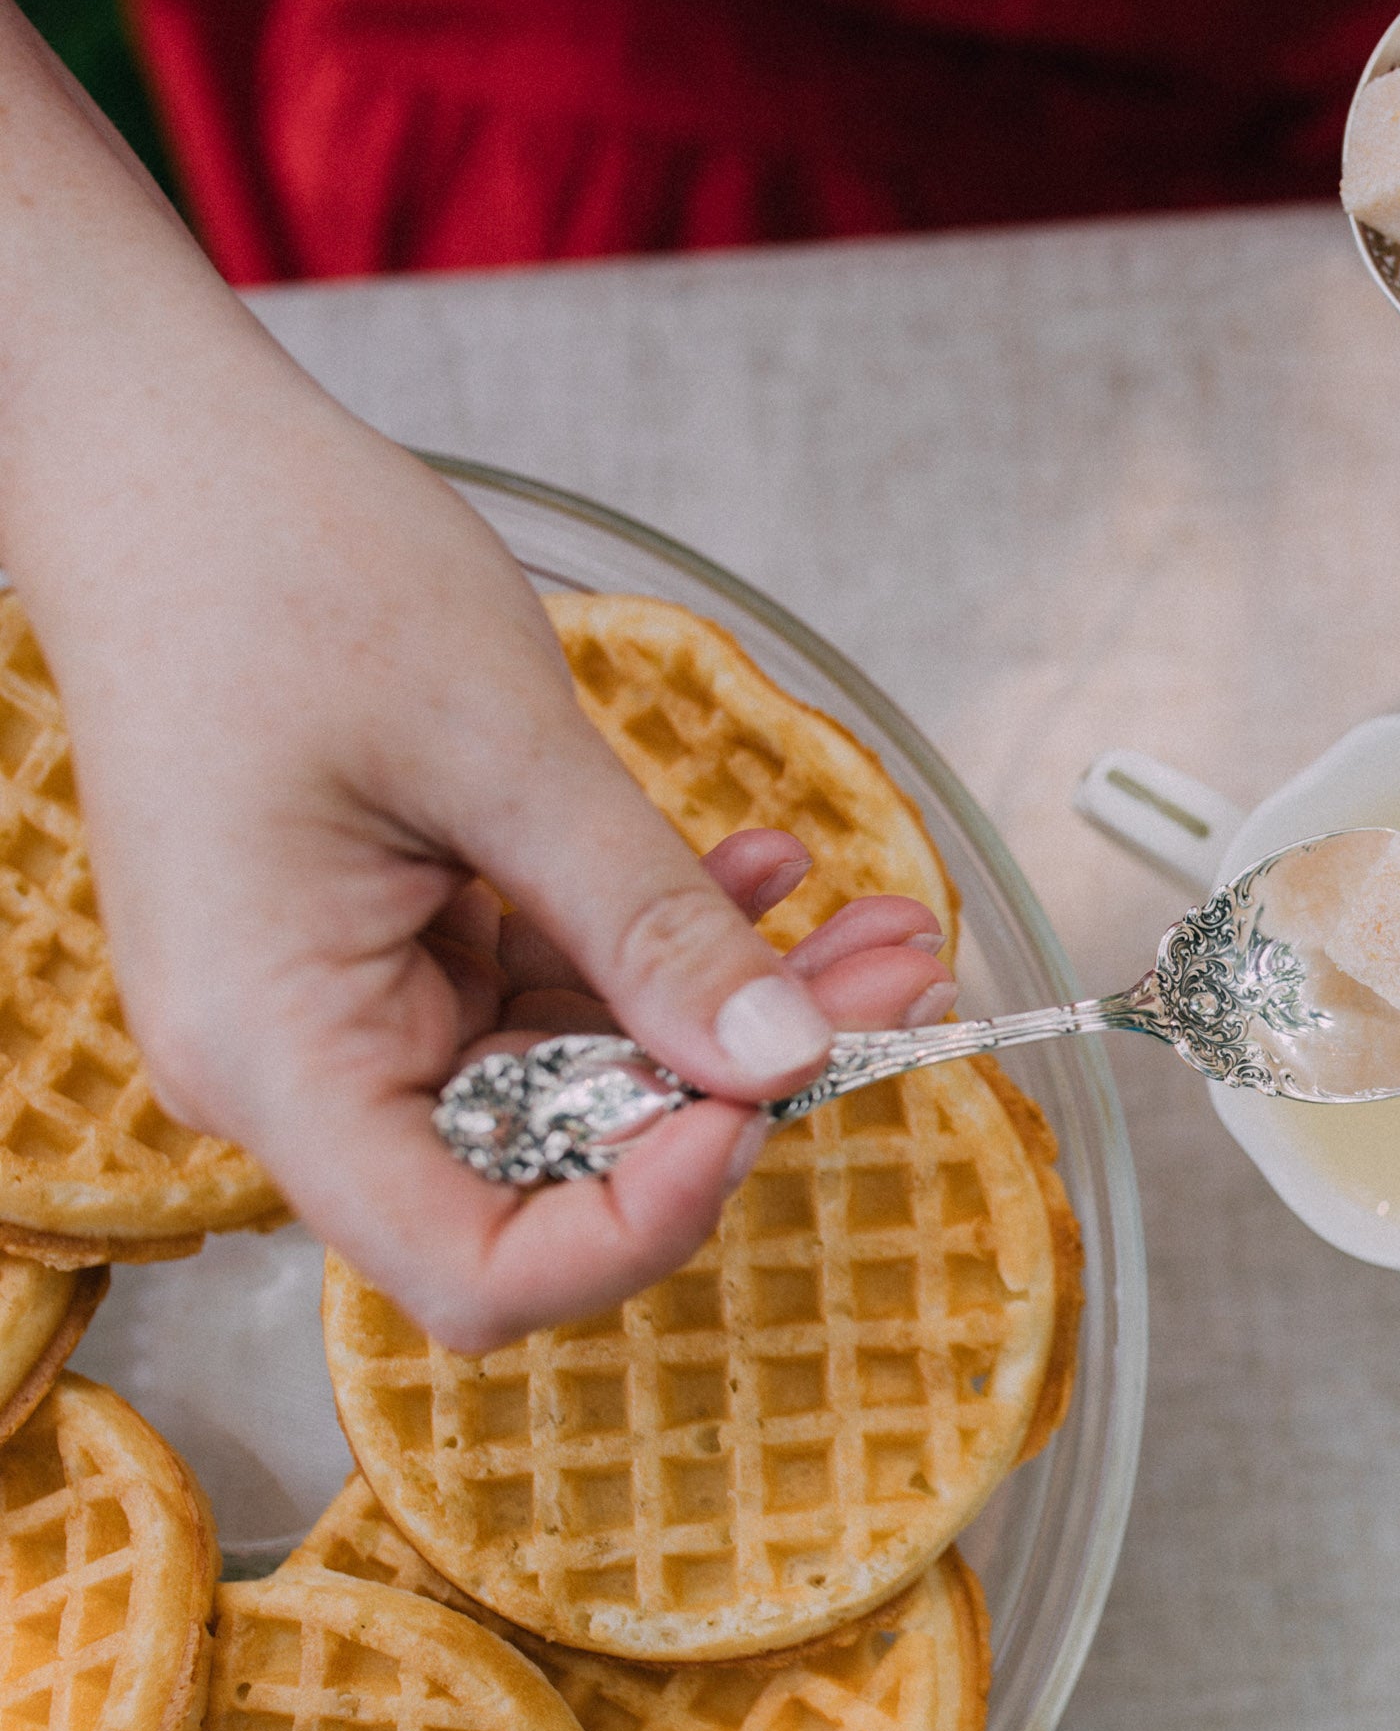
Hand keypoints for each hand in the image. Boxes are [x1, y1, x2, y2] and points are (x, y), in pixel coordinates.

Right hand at [19, 403, 959, 1351]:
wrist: (176, 466)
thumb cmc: (279, 574)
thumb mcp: (504, 750)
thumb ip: (647, 919)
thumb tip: (785, 1057)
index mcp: (283, 1053)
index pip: (472, 1264)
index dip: (638, 1225)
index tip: (764, 1107)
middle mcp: (309, 1066)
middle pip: (554, 1170)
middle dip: (735, 1091)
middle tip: (893, 989)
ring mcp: (357, 1011)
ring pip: (586, 1077)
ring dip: (733, 1011)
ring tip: (871, 925)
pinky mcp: (404, 952)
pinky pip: (559, 994)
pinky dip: (667, 945)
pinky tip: (763, 869)